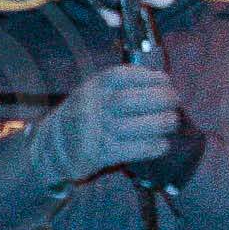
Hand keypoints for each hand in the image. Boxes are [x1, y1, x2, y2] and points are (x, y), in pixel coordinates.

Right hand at [31, 64, 182, 185]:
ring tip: (172, 122)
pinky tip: (162, 144)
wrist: (53, 144)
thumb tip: (162, 85)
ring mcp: (94, 131)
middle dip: (159, 99)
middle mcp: (91, 107)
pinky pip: (131, 150)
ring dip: (159, 123)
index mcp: (92, 87)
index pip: (120, 76)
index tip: (165, 80)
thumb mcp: (94, 92)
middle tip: (175, 101)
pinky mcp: (98, 154)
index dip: (147, 76)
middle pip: (128, 101)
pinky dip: (152, 147)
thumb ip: (120, 86)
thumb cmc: (84, 115)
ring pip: (131, 127)